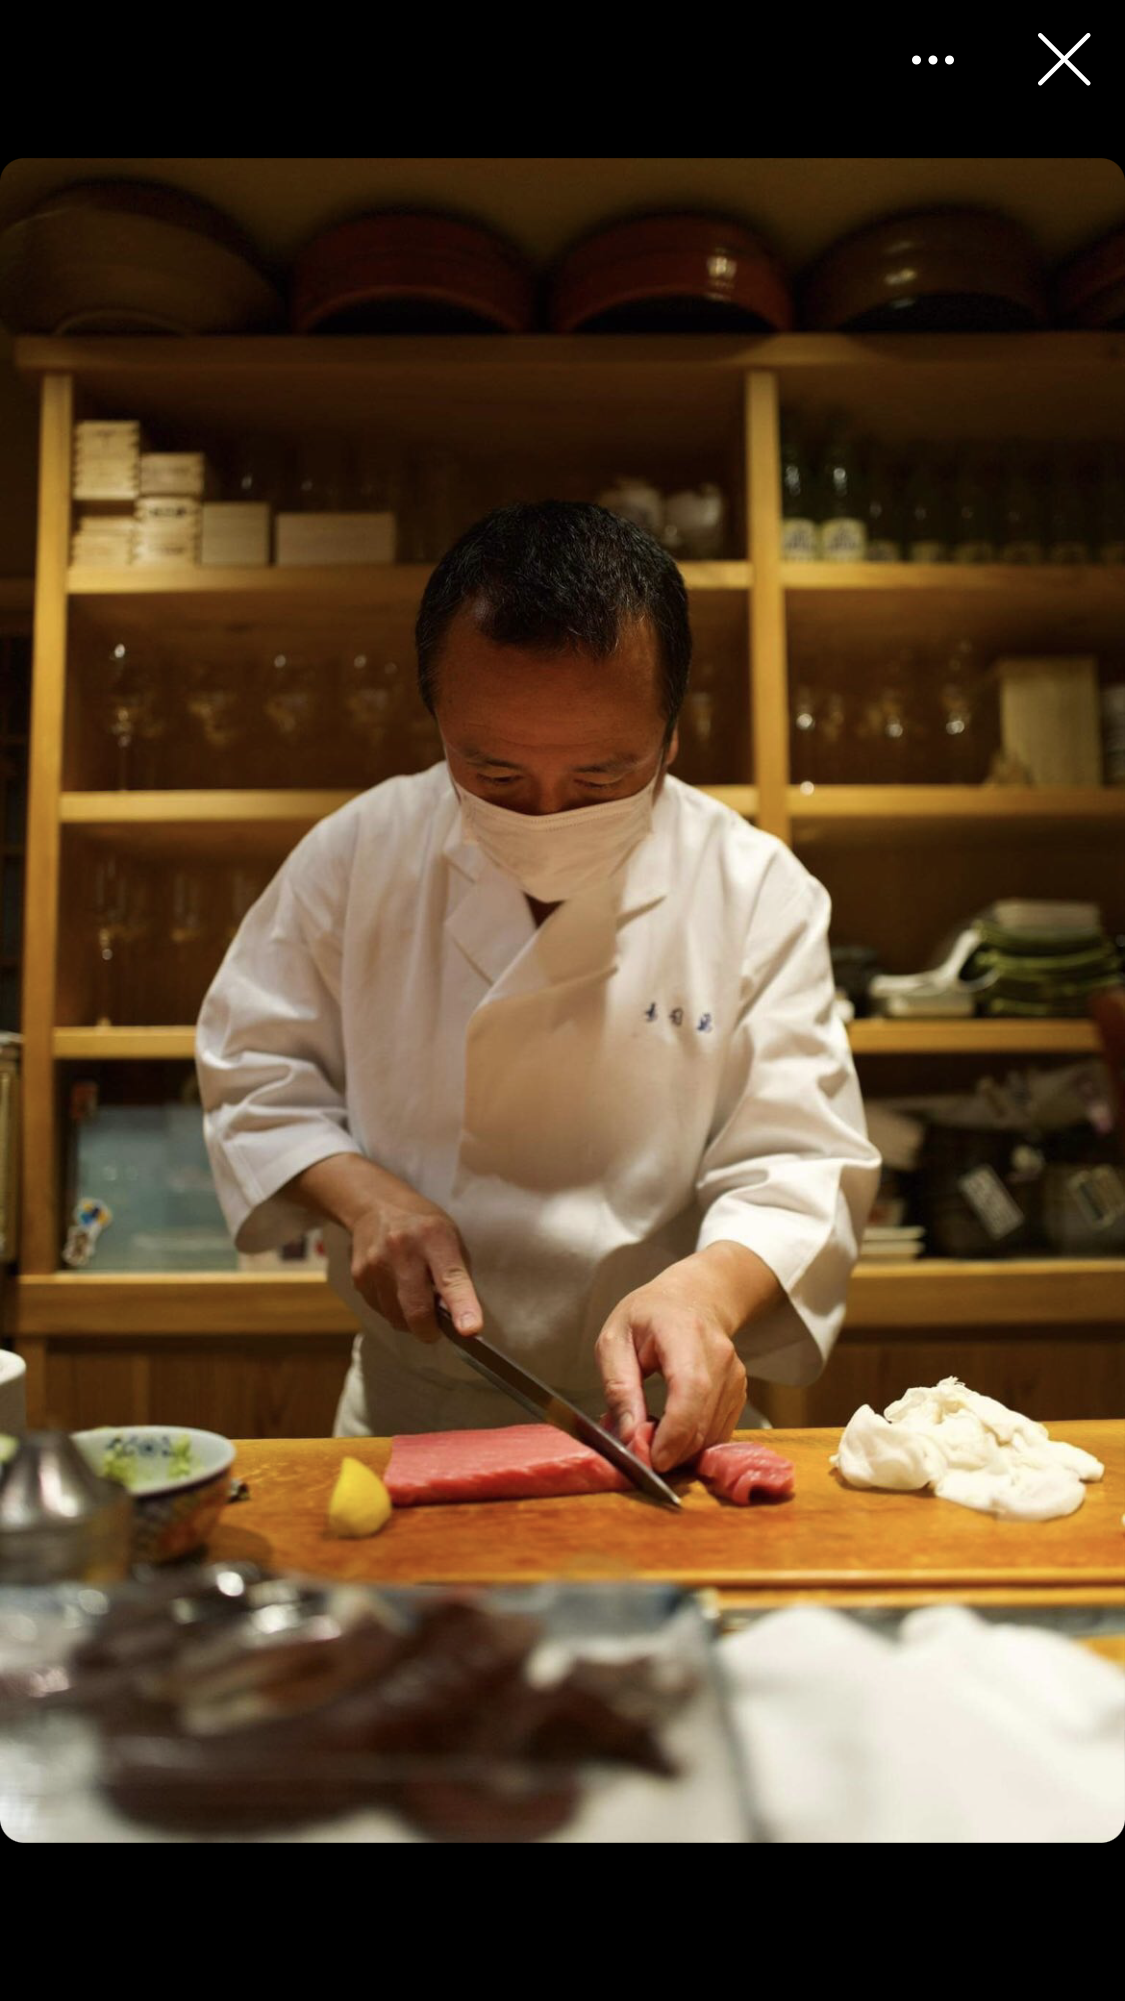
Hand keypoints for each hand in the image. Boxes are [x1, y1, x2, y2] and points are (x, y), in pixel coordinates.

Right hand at [348, 1187, 482, 1345]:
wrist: (376, 1207)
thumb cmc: (423, 1228)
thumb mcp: (450, 1240)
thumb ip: (457, 1279)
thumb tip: (461, 1323)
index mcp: (435, 1238)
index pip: (451, 1279)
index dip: (462, 1307)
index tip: (470, 1330)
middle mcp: (403, 1250)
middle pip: (417, 1309)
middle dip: (429, 1331)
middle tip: (436, 1331)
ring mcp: (376, 1264)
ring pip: (396, 1317)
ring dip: (410, 1321)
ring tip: (415, 1298)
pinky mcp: (359, 1277)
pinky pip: (381, 1311)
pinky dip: (393, 1311)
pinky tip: (396, 1290)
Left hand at [595, 1261, 748, 1473]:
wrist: (693, 1297)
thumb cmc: (648, 1316)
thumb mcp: (614, 1341)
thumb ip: (619, 1388)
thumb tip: (629, 1436)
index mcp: (685, 1335)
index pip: (691, 1390)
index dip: (675, 1432)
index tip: (652, 1459)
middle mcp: (720, 1356)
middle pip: (704, 1420)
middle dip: (672, 1450)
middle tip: (640, 1457)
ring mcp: (735, 1375)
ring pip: (713, 1432)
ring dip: (682, 1450)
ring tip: (652, 1439)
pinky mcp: (739, 1391)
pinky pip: (719, 1430)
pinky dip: (695, 1442)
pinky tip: (672, 1433)